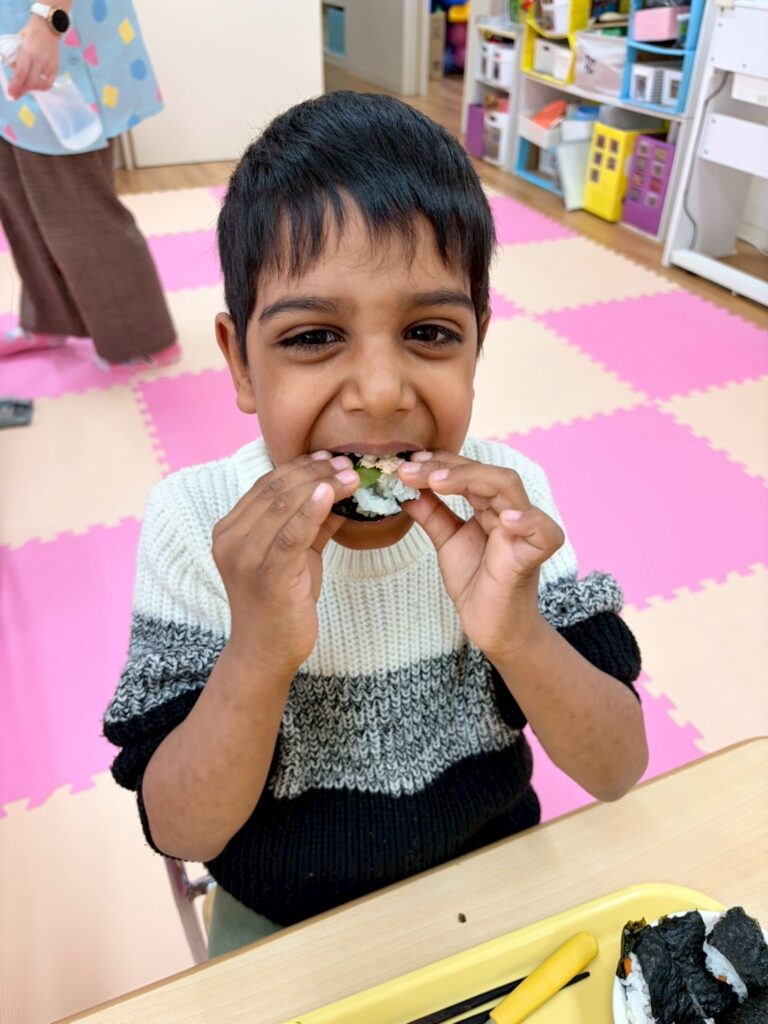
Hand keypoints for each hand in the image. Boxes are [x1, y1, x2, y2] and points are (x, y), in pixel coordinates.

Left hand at [7, 18, 59, 99]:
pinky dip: (41, 87)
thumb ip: (16, 57)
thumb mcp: (19, 41)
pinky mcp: (56, 68)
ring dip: (31, 89)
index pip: (21, 73)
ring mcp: (49, 65)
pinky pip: (49, 83)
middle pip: (31, 82)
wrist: (49, 27)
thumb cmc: (31, 33)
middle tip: (15, 95)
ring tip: (25, 88)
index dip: (15, 86)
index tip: (11, 95)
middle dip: (22, 90)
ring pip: (40, 85)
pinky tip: (36, 85)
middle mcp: (40, 60)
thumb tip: (14, 72)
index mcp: (28, 51)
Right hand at [212, 452, 358, 674]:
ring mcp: (245, 557)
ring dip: (321, 485)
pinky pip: (292, 535)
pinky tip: (333, 494)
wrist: (266, 652)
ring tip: (351, 475)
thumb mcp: (295, 555)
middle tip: (346, 462)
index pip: (266, 486)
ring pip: (285, 507)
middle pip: (275, 491)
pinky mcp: (267, 575)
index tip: (328, 457)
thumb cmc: (280, 603)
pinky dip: (313, 511)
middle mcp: (230, 540)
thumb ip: (310, 523)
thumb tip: (340, 490)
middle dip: (314, 472)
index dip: (299, 467)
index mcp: (229, 530)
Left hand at [399, 452, 564, 661]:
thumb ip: (431, 513)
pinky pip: (543, 531)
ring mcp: (524, 530)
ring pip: (509, 488)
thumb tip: (406, 488)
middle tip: (411, 471)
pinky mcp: (535, 554)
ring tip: (437, 482)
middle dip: (448, 468)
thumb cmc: (475, 581)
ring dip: (472, 479)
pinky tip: (504, 518)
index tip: (406, 464)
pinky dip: (527, 520)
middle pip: (486, 473)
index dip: (440, 463)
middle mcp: (509, 510)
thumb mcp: (446, 542)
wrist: (491, 626)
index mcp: (490, 505)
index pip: (468, 471)